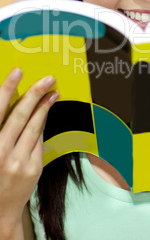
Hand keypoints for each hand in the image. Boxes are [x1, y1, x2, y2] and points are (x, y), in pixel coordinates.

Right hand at [0, 69, 58, 229]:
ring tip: (53, 92)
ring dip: (45, 106)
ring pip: (34, 126)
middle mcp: (0, 152)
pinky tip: (46, 113)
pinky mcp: (33, 168)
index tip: (17, 73)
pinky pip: (39, 141)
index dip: (7, 89)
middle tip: (47, 78)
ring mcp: (18, 161)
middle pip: (20, 115)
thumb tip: (13, 104)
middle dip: (34, 93)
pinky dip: (42, 125)